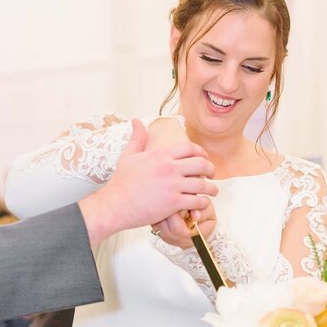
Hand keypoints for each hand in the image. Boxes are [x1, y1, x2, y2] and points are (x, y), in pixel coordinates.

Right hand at [80, 118, 215, 244]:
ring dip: (211, 188)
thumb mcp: (128, 155)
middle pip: (201, 164)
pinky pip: (197, 201)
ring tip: (212, 191)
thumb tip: (137, 121)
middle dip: (210, 169)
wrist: (114, 205)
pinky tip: (202, 203)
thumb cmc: (121, 182)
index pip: (189, 148)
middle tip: (212, 174)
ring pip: (202, 184)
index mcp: (160, 154)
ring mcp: (172, 186)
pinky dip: (203, 203)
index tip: (204, 158)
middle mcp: (169, 168)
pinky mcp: (173, 203)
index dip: (201, 152)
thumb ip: (137, 138)